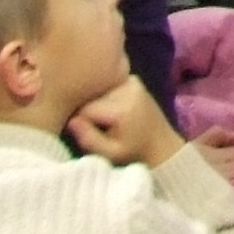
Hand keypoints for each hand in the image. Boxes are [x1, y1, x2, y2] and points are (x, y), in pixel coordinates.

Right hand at [66, 76, 183, 168]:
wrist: (162, 144)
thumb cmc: (134, 153)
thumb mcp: (110, 154)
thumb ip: (89, 138)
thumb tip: (71, 121)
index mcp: (122, 107)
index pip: (84, 109)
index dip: (80, 123)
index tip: (87, 134)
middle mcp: (127, 88)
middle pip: (90, 97)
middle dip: (88, 113)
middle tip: (99, 129)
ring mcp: (132, 81)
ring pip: (97, 91)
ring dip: (96, 104)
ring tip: (107, 122)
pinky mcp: (133, 80)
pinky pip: (107, 87)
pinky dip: (106, 98)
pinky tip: (113, 111)